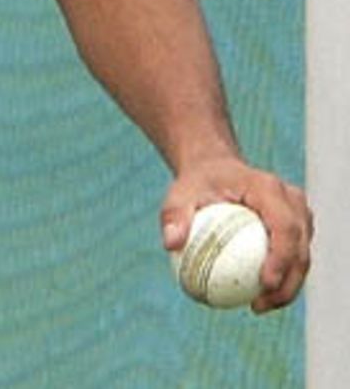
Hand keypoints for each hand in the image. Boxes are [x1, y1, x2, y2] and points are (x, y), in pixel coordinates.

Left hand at [161, 156, 311, 311]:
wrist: (214, 168)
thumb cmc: (197, 183)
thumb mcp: (179, 194)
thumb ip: (174, 215)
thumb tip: (171, 244)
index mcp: (266, 187)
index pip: (284, 226)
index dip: (282, 257)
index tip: (264, 284)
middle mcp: (290, 199)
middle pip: (301, 247)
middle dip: (288, 282)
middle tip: (260, 305)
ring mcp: (298, 213)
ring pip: (303, 256)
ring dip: (288, 287)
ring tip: (258, 306)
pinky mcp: (298, 227)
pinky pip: (296, 258)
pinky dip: (283, 280)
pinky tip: (259, 298)